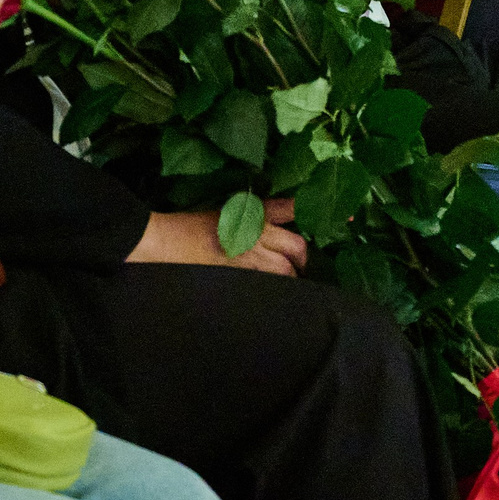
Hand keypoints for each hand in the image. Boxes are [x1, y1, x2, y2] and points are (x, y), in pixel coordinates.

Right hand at [128, 203, 307, 275]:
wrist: (166, 241)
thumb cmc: (191, 225)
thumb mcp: (225, 211)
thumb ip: (253, 216)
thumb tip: (275, 227)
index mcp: (253, 213)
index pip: (288, 208)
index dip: (305, 212)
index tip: (332, 216)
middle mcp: (257, 233)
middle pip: (296, 246)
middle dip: (301, 258)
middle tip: (299, 265)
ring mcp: (250, 258)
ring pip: (285, 271)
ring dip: (288, 276)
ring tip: (285, 281)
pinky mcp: (241, 277)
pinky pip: (267, 286)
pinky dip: (272, 288)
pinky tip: (269, 291)